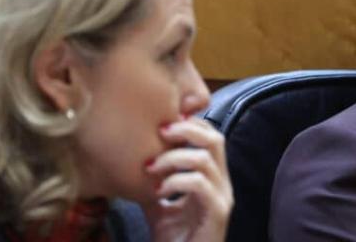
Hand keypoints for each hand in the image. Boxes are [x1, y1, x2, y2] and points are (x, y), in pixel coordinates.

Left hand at [144, 117, 231, 241]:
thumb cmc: (174, 240)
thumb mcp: (158, 204)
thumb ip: (154, 180)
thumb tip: (132, 159)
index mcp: (212, 178)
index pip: (211, 135)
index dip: (190, 124)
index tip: (162, 125)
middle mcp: (222, 184)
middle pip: (215, 138)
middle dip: (186, 130)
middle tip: (160, 133)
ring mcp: (222, 198)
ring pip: (205, 159)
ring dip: (173, 158)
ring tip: (151, 168)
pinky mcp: (216, 214)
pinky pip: (200, 184)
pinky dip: (176, 180)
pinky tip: (159, 191)